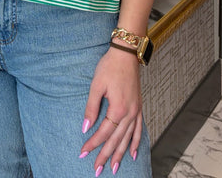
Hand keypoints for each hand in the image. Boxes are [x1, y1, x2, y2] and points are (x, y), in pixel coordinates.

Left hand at [80, 48, 142, 174]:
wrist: (126, 54)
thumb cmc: (109, 67)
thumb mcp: (96, 85)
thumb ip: (91, 108)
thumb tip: (85, 127)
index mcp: (118, 109)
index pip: (103, 133)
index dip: (92, 144)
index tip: (83, 153)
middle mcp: (129, 113)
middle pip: (116, 140)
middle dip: (105, 155)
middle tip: (97, 170)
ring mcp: (136, 111)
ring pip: (128, 138)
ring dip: (120, 154)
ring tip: (114, 168)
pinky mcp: (138, 106)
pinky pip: (138, 129)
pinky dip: (136, 142)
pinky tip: (133, 153)